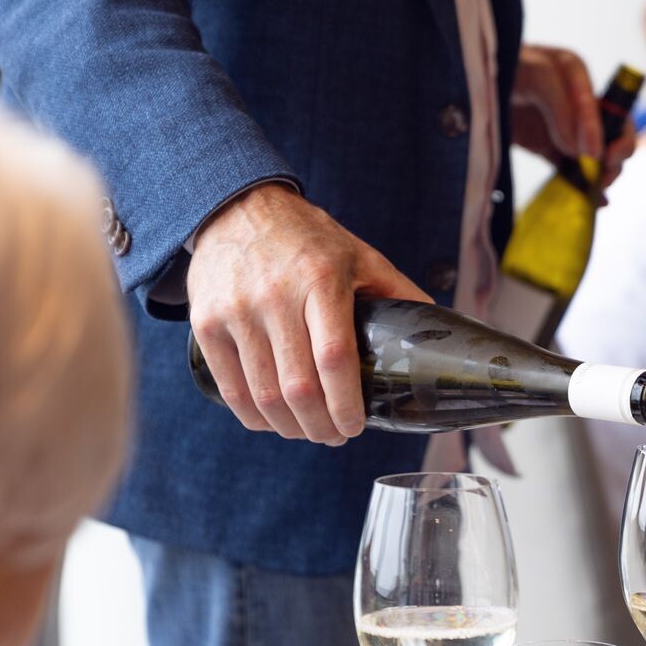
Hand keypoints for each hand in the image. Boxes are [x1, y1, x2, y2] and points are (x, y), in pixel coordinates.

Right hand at [186, 184, 429, 443]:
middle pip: (298, 388)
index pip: (335, 358)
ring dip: (290, 429)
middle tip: (335, 437)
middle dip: (321, 427)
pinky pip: (231, 389)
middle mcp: (275, 297)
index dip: (346, 404)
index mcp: (321, 280)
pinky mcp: (205, 323)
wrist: (235, 208)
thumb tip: (439, 330)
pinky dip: (254, 417)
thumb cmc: (307, 238)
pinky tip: (273, 422)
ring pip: (263, 396)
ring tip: (308, 432)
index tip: (356, 427)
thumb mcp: (359, 255)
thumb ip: (398, 292)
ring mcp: (235, 311)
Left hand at [509, 44, 636, 197]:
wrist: (460, 87)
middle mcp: (574, 99)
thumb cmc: (496, 68)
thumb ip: (558, 104)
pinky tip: (594, 202)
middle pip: (613, 128)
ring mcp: (563, 125)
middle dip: (615, 152)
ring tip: (595, 189)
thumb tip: (580, 148)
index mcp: (572, 72)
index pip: (599, 104)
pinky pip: (574, 169)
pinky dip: (585, 186)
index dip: (600, 130)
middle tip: (604, 172)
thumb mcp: (529, 73)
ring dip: (603, 172)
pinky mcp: (550, 147)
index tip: (595, 155)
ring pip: (598, 152)